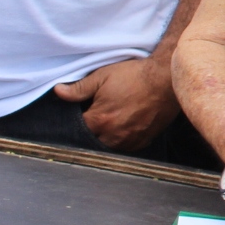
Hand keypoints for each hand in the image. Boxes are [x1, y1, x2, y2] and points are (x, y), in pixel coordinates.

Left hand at [54, 56, 177, 150]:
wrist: (166, 79)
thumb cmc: (135, 76)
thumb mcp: (103, 76)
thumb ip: (79, 88)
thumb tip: (58, 91)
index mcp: (100, 120)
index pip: (78, 130)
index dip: (77, 122)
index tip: (81, 114)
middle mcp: (114, 135)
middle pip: (93, 142)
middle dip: (91, 133)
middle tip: (95, 120)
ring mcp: (131, 139)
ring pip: (110, 147)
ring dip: (106, 139)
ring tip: (109, 124)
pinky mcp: (145, 139)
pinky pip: (128, 147)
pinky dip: (123, 141)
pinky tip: (123, 128)